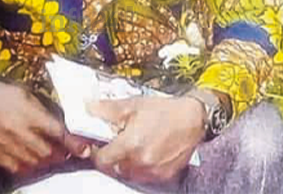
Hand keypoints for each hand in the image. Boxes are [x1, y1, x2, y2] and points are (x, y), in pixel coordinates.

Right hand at [0, 68, 90, 176]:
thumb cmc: (0, 94)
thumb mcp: (26, 95)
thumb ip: (44, 111)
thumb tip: (62, 124)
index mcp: (29, 114)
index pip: (59, 133)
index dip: (74, 144)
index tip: (85, 149)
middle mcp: (20, 133)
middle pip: (50, 152)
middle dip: (61, 153)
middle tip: (66, 149)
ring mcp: (9, 147)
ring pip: (37, 163)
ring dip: (48, 160)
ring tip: (50, 153)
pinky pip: (21, 169)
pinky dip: (31, 166)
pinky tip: (33, 159)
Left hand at [87, 96, 206, 184]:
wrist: (193, 119)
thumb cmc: (164, 111)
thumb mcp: (132, 105)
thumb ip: (107, 109)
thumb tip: (88, 107)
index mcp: (131, 144)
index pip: (102, 160)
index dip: (97, 152)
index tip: (98, 145)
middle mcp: (141, 161)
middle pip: (114, 168)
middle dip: (111, 157)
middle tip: (116, 142)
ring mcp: (154, 171)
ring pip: (128, 174)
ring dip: (125, 163)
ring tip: (132, 145)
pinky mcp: (164, 176)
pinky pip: (144, 176)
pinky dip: (140, 167)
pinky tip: (145, 151)